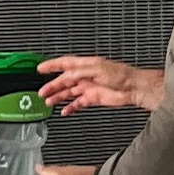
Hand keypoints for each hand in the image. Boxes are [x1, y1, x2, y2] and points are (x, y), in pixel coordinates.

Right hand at [37, 54, 158, 112]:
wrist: (133, 88)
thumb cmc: (120, 74)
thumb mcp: (96, 68)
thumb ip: (79, 72)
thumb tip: (66, 75)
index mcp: (85, 64)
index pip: (64, 63)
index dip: (51, 65)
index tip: (40, 68)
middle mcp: (86, 75)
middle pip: (64, 80)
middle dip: (52, 86)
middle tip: (41, 92)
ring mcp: (89, 87)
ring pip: (69, 92)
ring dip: (58, 97)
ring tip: (49, 102)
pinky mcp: (93, 98)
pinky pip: (78, 103)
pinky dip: (70, 107)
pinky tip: (65, 111)